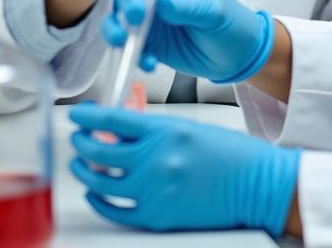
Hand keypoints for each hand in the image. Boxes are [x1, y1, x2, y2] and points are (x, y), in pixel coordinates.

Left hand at [70, 105, 299, 235]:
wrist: (255, 184)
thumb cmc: (228, 154)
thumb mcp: (189, 129)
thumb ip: (154, 131)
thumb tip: (120, 130)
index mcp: (166, 131)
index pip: (114, 118)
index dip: (89, 116)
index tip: (78, 115)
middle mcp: (156, 159)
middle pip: (101, 150)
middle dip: (82, 142)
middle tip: (77, 138)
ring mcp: (154, 189)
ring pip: (102, 180)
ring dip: (84, 170)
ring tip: (80, 163)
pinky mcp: (156, 216)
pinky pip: (114, 209)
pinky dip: (99, 199)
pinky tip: (95, 191)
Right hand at [102, 0, 272, 83]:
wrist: (237, 54)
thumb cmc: (230, 21)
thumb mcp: (213, 12)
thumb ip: (188, 8)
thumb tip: (162, 2)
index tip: (137, 9)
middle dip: (121, 10)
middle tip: (127, 28)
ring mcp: (151, 18)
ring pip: (121, 21)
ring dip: (116, 32)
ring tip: (124, 45)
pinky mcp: (149, 42)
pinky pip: (132, 47)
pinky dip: (136, 56)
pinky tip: (149, 63)